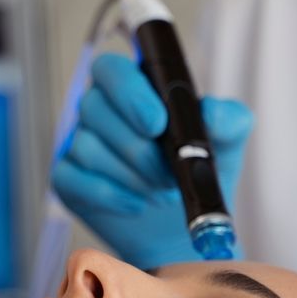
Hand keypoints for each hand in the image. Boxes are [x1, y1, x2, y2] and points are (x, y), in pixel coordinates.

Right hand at [52, 53, 253, 269]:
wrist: (181, 228)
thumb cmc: (196, 173)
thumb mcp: (227, 143)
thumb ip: (228, 119)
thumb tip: (209, 113)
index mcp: (135, 87)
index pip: (112, 69)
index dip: (129, 92)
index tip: (157, 124)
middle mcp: (101, 110)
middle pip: (96, 109)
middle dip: (137, 148)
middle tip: (168, 174)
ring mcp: (79, 144)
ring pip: (88, 147)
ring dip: (130, 175)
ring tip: (161, 193)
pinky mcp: (68, 179)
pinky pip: (72, 179)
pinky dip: (109, 194)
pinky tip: (137, 204)